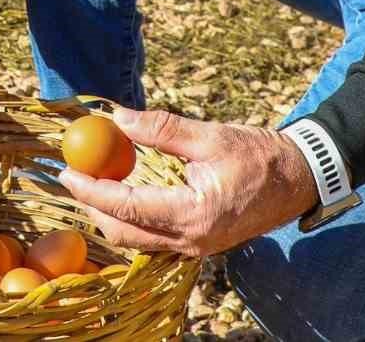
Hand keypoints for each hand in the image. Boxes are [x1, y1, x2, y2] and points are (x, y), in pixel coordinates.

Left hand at [55, 106, 319, 256]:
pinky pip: (154, 239)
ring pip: (137, 241)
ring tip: (92, 183)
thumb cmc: (259, 155)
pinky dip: (131, 220)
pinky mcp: (200, 243)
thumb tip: (116, 117)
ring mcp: (197, 246)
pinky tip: (123, 194)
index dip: (91, 190)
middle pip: (124, 233)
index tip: (66, 172)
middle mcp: (192, 239)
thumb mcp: (209, 135)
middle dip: (93, 207)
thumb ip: (161, 129)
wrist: (299, 180)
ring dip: (110, 215)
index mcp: (194, 214)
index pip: (126, 207)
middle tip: (73, 177)